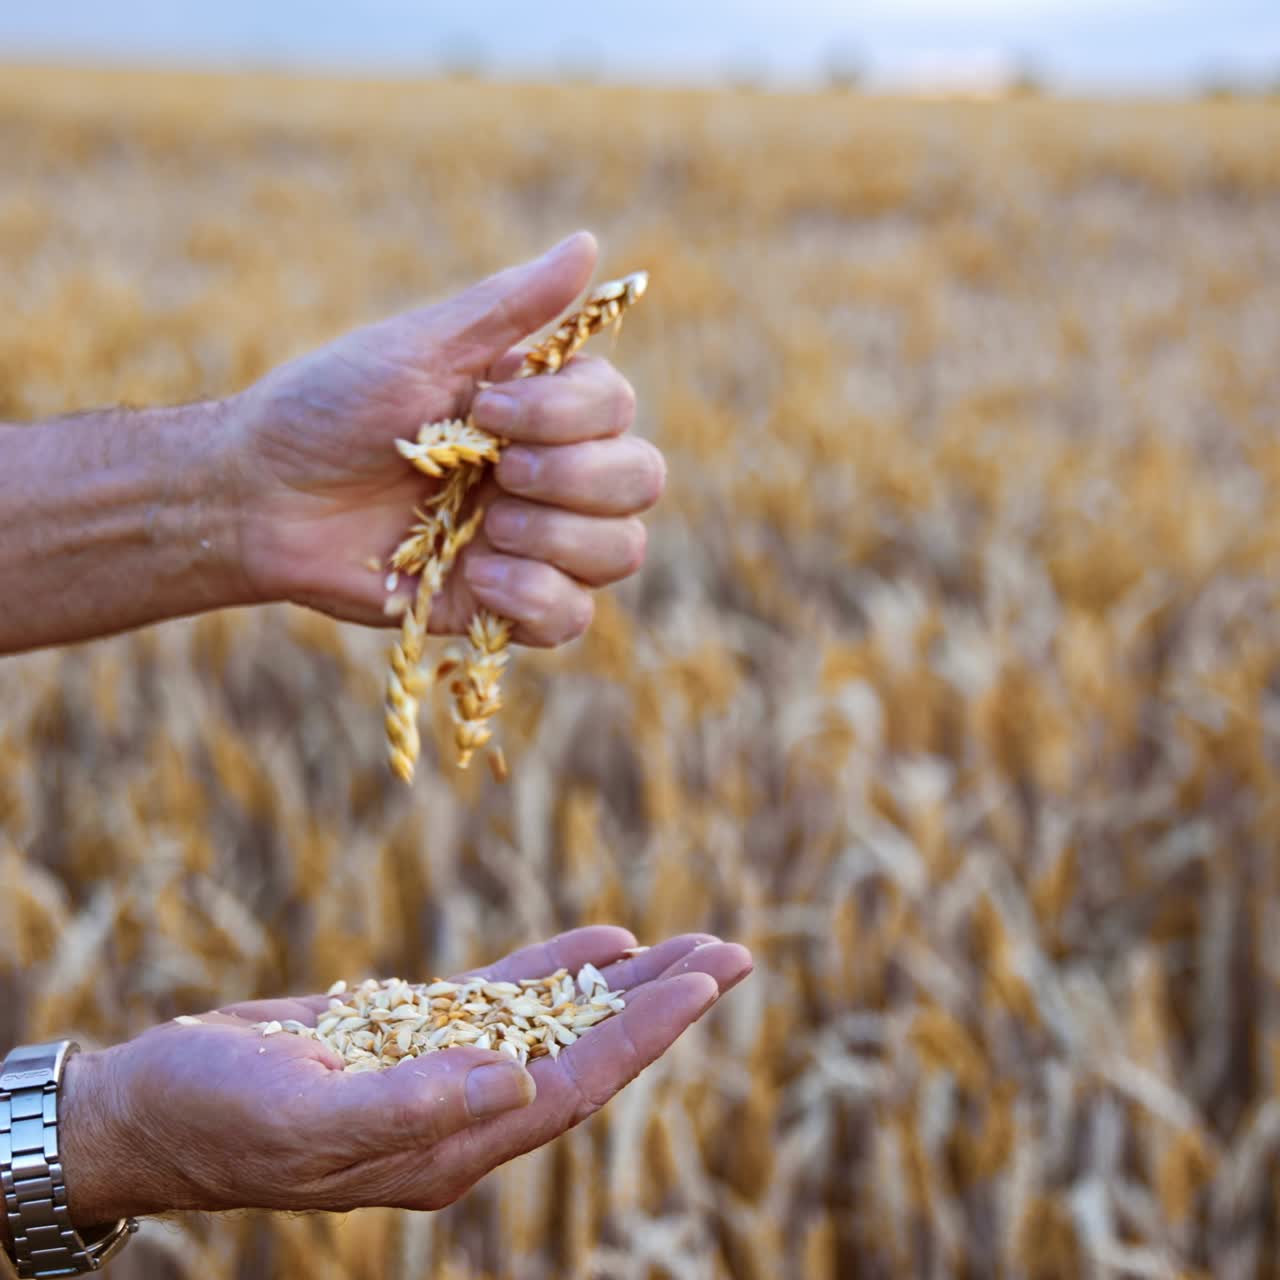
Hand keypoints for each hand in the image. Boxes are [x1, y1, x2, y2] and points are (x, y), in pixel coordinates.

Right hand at [57, 928, 750, 1221]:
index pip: (575, 1086)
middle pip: (589, 1054)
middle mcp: (465, 1115)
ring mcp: (447, 1074)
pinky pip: (509, 1000)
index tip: (707, 983)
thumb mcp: (304, 1117)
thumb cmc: (215, 1115)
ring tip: (690, 944)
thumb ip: (412, 1106)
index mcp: (449, 1147)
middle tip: (735, 953)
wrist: (155, 1104)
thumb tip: (517, 1078)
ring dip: (626, 984)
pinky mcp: (419, 1037)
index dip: (645, 1034)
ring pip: (560, 1023)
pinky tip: (605, 941)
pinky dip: (559, 970)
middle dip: (663, 1005)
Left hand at [225, 232, 663, 645]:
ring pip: (621, 550)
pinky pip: (572, 617)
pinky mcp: (505, 604)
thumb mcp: (419, 348)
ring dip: (559, 537)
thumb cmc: (330, 407)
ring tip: (484, 528)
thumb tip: (588, 245)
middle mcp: (551, 474)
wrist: (260, 497)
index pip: (618, 410)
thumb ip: (509, 307)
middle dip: (574, 477)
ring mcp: (533, 542)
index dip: (568, 416)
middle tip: (498, 472)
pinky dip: (537, 598)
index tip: (487, 407)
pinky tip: (479, 577)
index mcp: (539, 409)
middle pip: (640, 480)